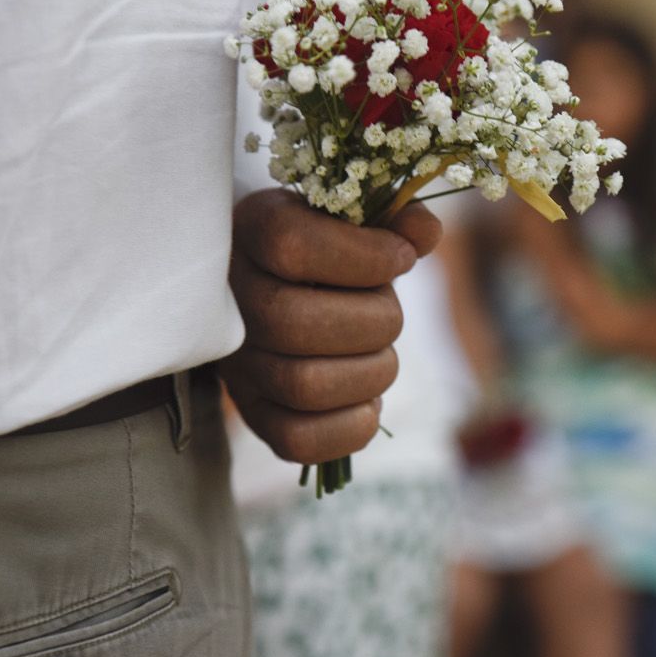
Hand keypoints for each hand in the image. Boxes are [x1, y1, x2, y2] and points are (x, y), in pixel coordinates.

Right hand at [222, 189, 441, 464]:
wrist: (271, 285)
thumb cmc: (325, 242)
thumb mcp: (350, 215)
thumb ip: (391, 217)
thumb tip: (423, 233)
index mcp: (252, 231)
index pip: (292, 245)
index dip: (364, 256)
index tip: (400, 257)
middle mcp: (232, 297)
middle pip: (298, 323)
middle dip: (375, 321)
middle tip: (389, 312)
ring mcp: (238, 362)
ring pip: (304, 385)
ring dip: (372, 372)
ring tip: (381, 354)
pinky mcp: (253, 413)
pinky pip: (297, 441)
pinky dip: (351, 426)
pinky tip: (367, 399)